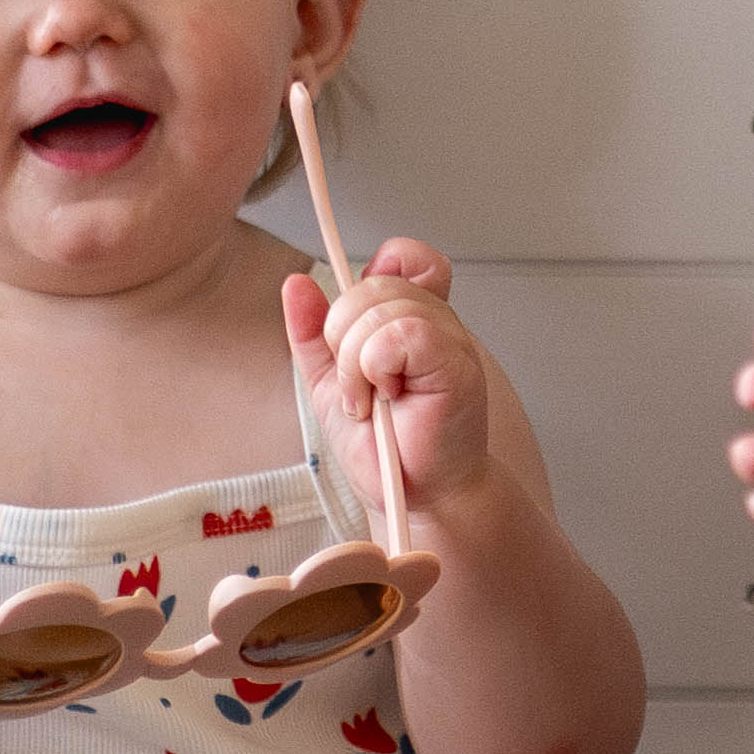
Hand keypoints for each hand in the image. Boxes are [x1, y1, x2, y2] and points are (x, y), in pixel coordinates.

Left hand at [285, 240, 493, 522]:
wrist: (412, 497)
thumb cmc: (386, 449)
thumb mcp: (331, 383)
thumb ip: (313, 334)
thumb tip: (295, 284)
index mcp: (411, 319)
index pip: (402, 256)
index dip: (378, 268)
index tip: (353, 324)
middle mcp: (437, 322)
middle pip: (373, 284)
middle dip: (343, 340)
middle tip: (358, 389)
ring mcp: (451, 340)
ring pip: (382, 308)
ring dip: (357, 365)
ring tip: (372, 401)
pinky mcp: (457, 365)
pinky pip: (403, 333)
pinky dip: (377, 368)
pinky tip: (387, 398)